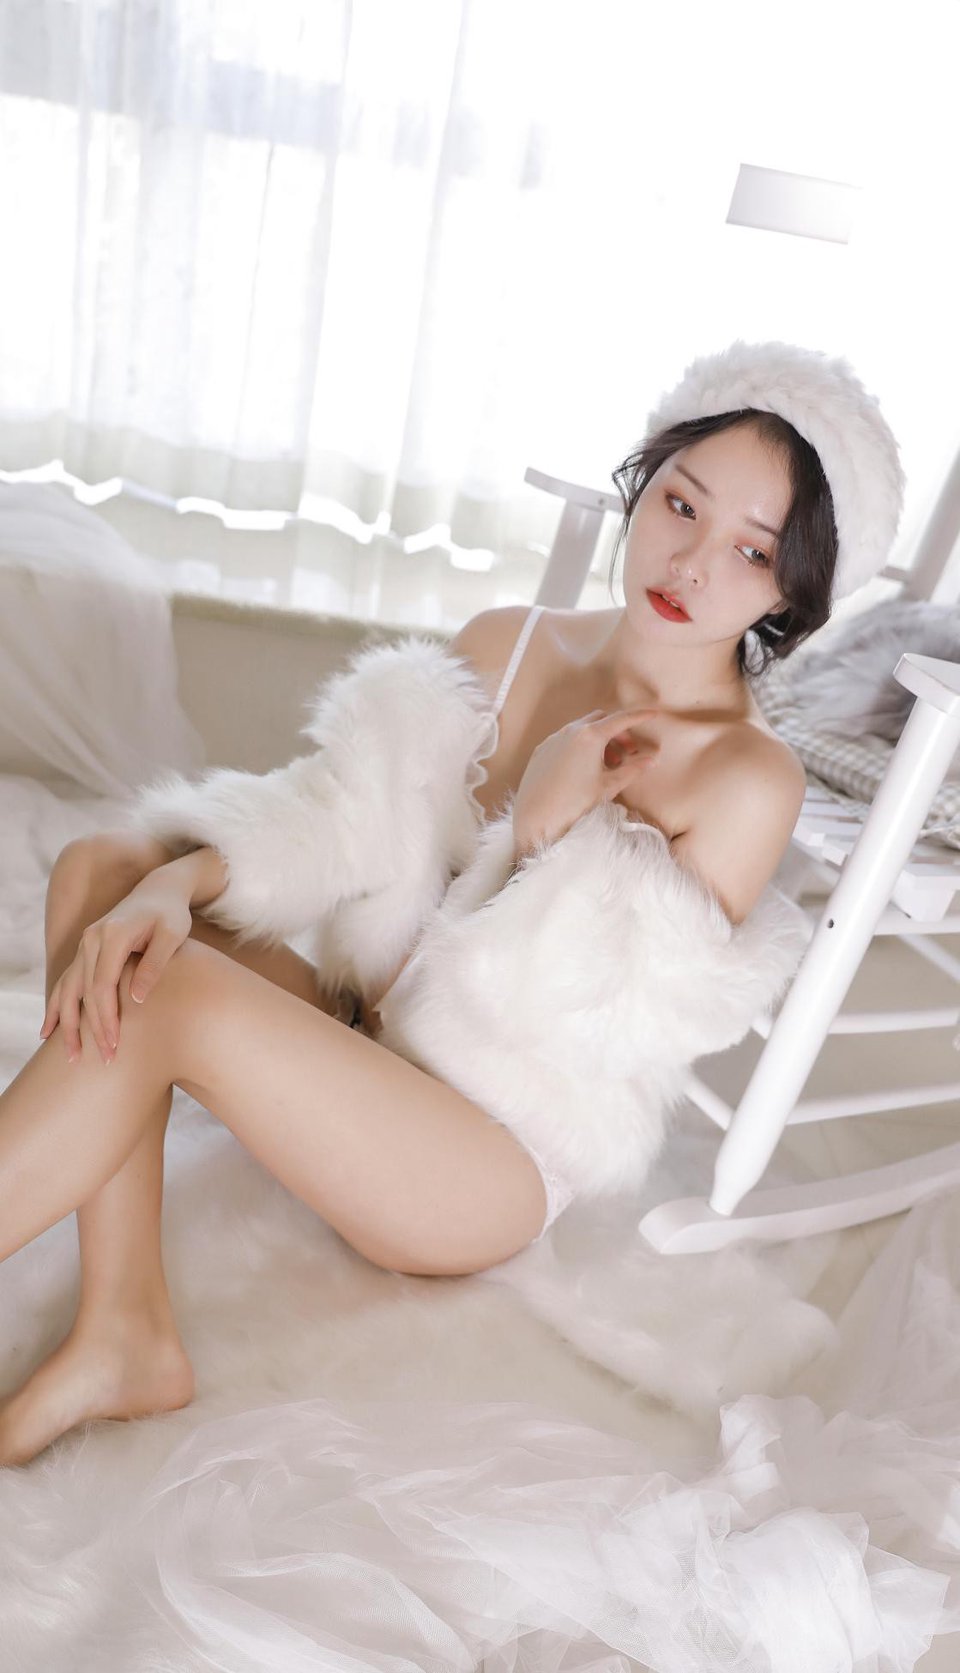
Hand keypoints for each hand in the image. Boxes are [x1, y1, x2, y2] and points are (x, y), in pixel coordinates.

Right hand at [40, 881, 194, 1064]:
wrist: (159, 890)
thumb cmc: (171, 914)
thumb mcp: (173, 935)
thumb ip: (154, 964)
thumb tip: (137, 999)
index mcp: (113, 934)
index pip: (103, 985)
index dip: (106, 1018)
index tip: (115, 1045)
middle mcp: (92, 938)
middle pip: (85, 991)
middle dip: (91, 1029)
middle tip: (105, 1060)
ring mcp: (86, 943)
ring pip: (69, 989)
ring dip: (68, 1024)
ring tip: (71, 1057)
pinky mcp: (86, 949)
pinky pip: (67, 981)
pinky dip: (57, 1006)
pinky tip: (48, 1031)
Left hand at [512, 706, 658, 853]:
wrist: (536, 817)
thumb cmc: (574, 804)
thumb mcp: (609, 787)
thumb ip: (633, 769)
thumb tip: (651, 759)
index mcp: (590, 736)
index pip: (621, 719)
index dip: (640, 716)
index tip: (653, 714)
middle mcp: (570, 731)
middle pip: (602, 719)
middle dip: (618, 731)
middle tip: (628, 752)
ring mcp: (553, 739)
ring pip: (582, 728)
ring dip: (599, 739)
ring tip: (606, 764)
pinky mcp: (541, 750)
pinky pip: (566, 739)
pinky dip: (581, 745)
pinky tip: (584, 767)